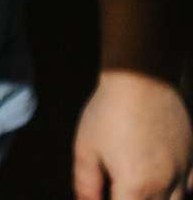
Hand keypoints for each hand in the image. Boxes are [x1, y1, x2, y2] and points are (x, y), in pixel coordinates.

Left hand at [74, 70, 192, 199]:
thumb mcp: (85, 148)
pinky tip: (161, 184)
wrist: (141, 79)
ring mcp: (184, 172)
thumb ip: (86, 183)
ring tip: (136, 189)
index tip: (102, 195)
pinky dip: (176, 192)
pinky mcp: (192, 159)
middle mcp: (165, 184)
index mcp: (136, 185)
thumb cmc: (109, 111)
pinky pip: (189, 188)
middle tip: (118, 188)